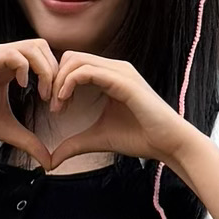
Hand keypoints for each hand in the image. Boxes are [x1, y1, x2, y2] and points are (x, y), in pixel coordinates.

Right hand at [0, 38, 70, 161]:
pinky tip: (24, 88)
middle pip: (44, 47)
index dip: (57, 80)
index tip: (56, 106)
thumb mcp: (4, 130)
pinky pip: (13, 54)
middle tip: (53, 100)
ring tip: (42, 95)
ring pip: (34, 46)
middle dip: (56, 73)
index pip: (45, 59)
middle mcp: (3, 57)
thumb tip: (49, 162)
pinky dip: (25, 68)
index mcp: (9, 68)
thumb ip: (28, 141)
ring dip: (45, 70)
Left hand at [23, 46, 198, 167]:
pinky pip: (87, 71)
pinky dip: (70, 83)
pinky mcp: (123, 81)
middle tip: (52, 105)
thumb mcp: (97, 138)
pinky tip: (65, 102)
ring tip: (58, 105)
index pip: (74, 64)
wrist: (168, 143)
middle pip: (71, 57)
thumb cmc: (139, 138)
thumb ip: (74, 144)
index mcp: (110, 76)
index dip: (58, 82)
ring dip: (60, 81)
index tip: (55, 107)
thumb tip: (51, 161)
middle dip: (55, 78)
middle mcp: (115, 68)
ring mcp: (120, 72)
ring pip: (76, 60)